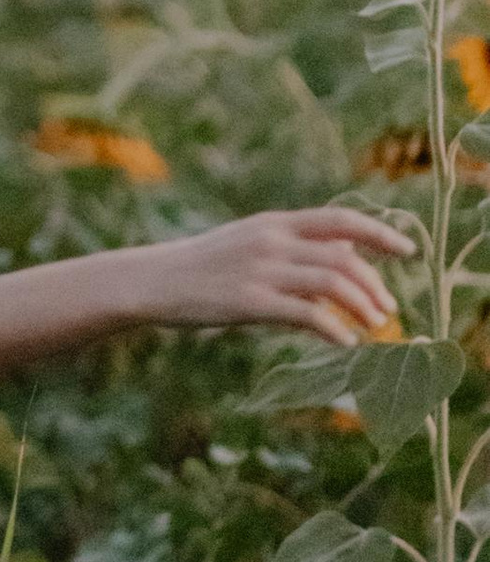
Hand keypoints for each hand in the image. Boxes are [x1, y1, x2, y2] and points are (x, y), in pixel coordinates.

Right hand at [136, 206, 413, 341]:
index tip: (409, 250)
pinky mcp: (248, 301)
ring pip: (332, 284)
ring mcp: (260, 270)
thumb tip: (347, 251)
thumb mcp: (251, 242)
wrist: (153, 280)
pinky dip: (334, 328)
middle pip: (344, 257)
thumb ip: (296, 246)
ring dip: (362, 307)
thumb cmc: (204, 266)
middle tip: (388, 309)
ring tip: (373, 326)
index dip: (380, 233)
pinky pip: (306, 314)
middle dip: (375, 284)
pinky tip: (344, 341)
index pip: (341, 220)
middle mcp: (271, 241)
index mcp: (274, 223)